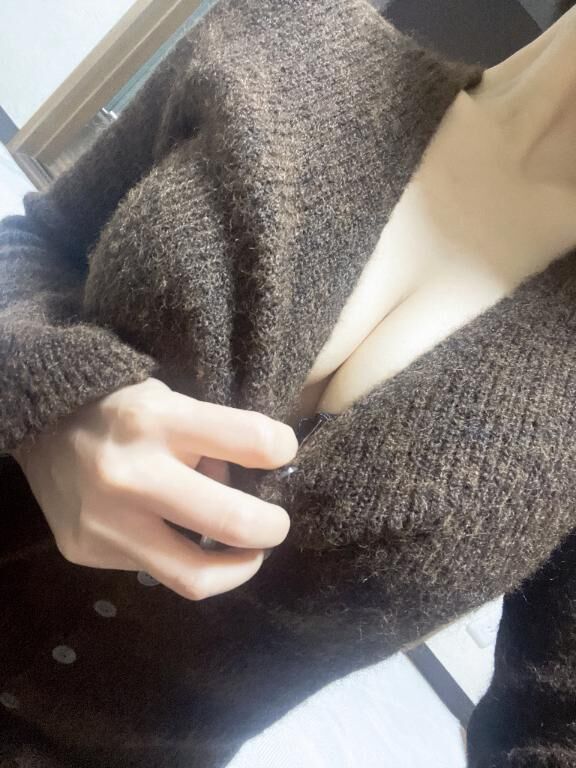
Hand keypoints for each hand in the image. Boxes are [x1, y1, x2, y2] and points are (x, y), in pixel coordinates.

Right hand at [13, 378, 297, 599]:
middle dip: (273, 528)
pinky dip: (182, 556)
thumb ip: (212, 438)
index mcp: (158, 420)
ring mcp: (106, 521)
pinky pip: (156, 569)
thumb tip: (257, 481)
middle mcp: (131, 474)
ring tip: (246, 553)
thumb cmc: (122, 409)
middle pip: (233, 523)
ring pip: (196, 576)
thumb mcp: (170, 401)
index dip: (283, 448)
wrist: (41, 426)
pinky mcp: (88, 551)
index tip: (282, 453)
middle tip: (276, 525)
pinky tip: (179, 535)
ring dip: (239, 567)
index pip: (253, 441)